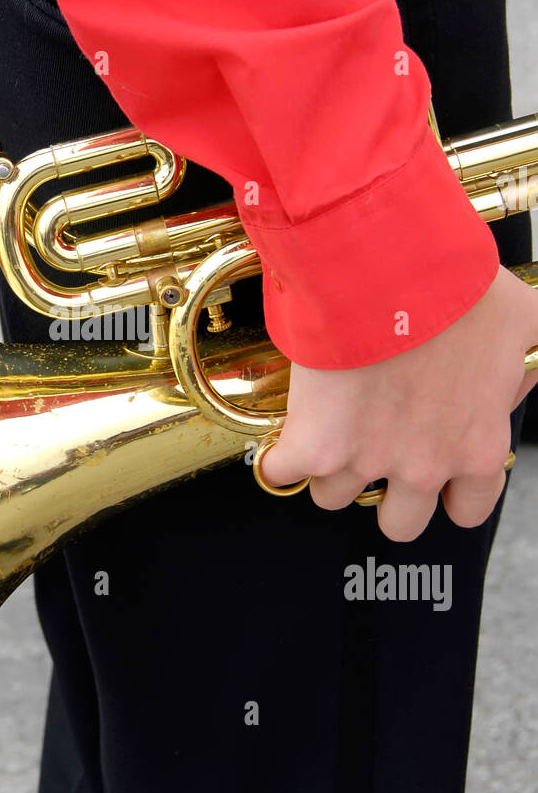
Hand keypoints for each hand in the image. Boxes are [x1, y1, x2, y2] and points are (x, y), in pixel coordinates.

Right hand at [261, 266, 537, 541]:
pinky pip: (281, 474)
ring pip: (335, 496)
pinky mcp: (313, 445)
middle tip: (379, 451)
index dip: (449, 492)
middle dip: (388, 493)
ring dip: (331, 467)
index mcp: (476, 447)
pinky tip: (286, 435)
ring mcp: (364, 460)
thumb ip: (528, 367)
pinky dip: (279, 457)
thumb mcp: (525, 325)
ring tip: (329, 428)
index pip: (466, 510)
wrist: (389, 268)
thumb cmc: (457, 291)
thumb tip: (522, 379)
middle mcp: (422, 465)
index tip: (435, 472)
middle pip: (400, 524)